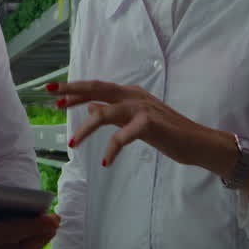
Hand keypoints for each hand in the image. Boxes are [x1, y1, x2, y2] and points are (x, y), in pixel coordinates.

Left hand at [48, 81, 237, 172]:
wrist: (197, 141)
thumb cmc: (167, 131)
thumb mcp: (135, 119)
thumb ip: (113, 111)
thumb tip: (91, 105)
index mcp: (129, 93)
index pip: (97, 87)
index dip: (75, 90)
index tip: (53, 94)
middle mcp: (133, 95)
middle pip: (97, 89)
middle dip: (72, 91)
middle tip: (52, 96)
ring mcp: (142, 108)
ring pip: (105, 112)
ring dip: (85, 128)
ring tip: (72, 144)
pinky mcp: (150, 124)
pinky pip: (123, 135)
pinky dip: (112, 148)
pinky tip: (106, 161)